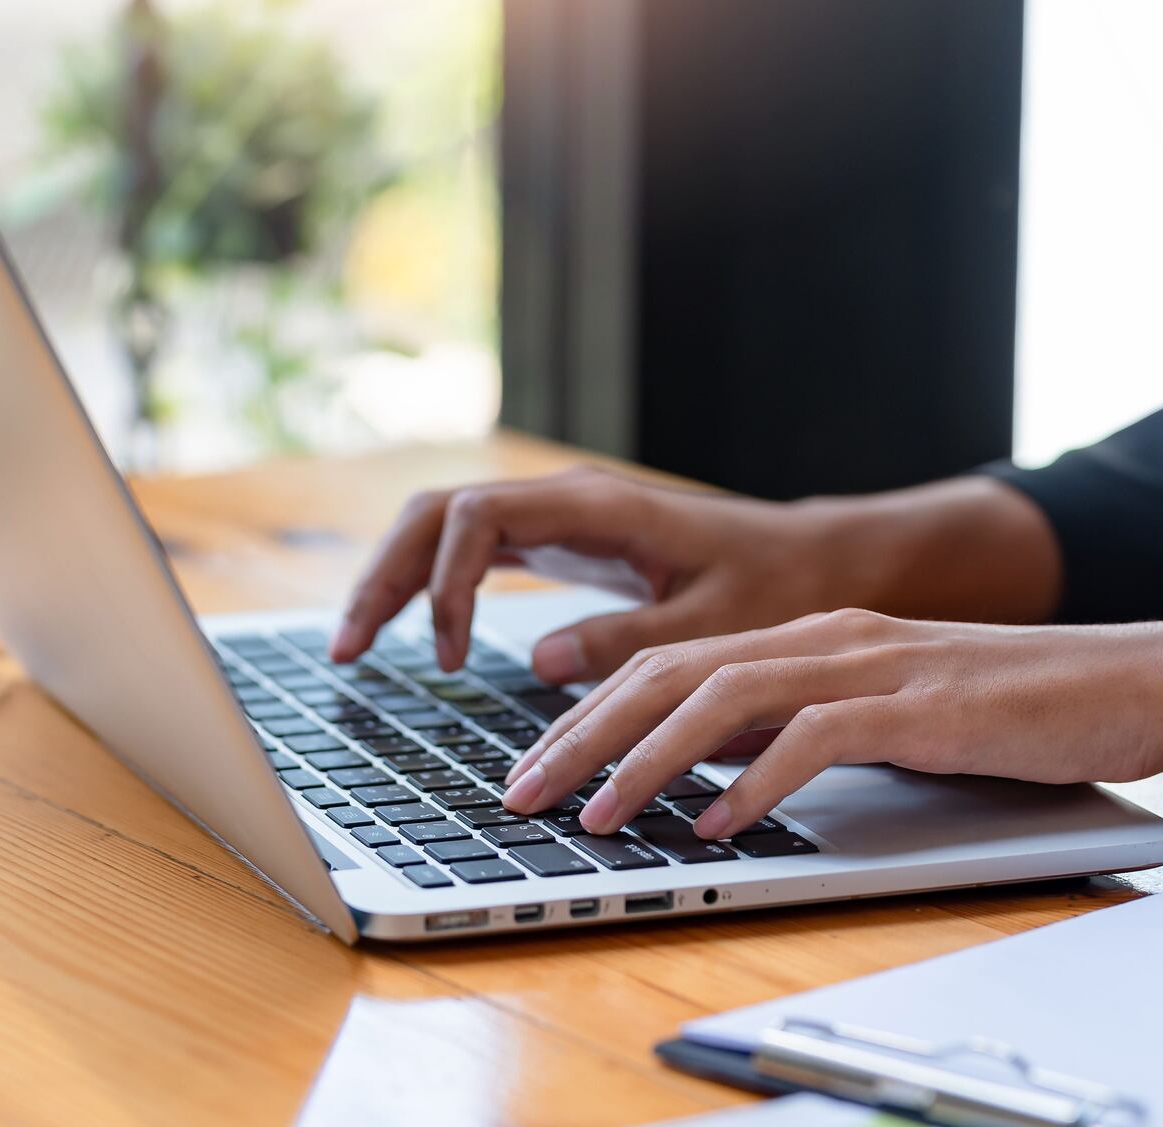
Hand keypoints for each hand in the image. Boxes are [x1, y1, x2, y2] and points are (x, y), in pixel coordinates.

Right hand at [331, 465, 856, 678]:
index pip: (478, 517)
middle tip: (349, 650)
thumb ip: (627, 643)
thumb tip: (539, 662)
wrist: (813, 559)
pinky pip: (473, 550)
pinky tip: (419, 635)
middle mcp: (565, 500)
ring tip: (357, 647)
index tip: (451, 658)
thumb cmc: (775, 588)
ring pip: (444, 527)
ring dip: (396, 579)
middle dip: (386, 576)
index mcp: (596, 506)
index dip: (446, 582)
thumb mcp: (712, 627)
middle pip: (437, 513)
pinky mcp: (559, 542)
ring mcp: (556, 517)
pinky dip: (433, 586)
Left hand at [501, 610, 1162, 838]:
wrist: (1125, 679)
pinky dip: (757, 780)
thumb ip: (791, 727)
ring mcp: (869, 664)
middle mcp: (821, 637)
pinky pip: (814, 737)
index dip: (587, 716)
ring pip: (722, 697)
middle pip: (670, 675)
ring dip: (646, 760)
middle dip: (583, 736)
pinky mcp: (918, 706)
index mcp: (802, 635)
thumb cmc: (1003, 707)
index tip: (534, 767)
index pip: (666, 666)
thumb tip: (705, 771)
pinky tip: (718, 821)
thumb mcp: (875, 713)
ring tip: (599, 815)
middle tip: (524, 793)